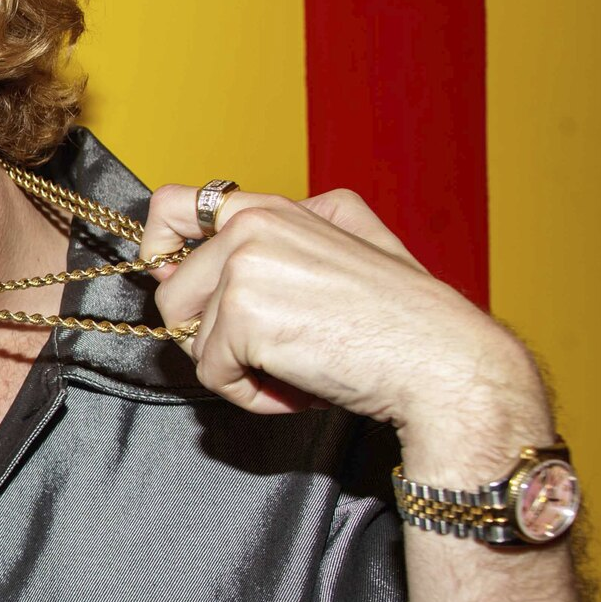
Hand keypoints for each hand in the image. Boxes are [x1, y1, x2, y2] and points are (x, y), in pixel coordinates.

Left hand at [137, 186, 546, 464]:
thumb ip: (282, 239)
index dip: (159, 251)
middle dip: (212, 336)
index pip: (172, 206)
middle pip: (173, 295)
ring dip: (238, 368)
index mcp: (272, 208)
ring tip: (299, 366)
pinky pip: (212, 374)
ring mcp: (243, 267)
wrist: (442, 361)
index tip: (171, 283)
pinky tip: (300, 385)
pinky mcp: (241, 315)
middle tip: (276, 349)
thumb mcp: (347, 246)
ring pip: (192, 339)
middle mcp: (252, 225)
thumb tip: (211, 253)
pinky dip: (250, 395)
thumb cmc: (403, 319)